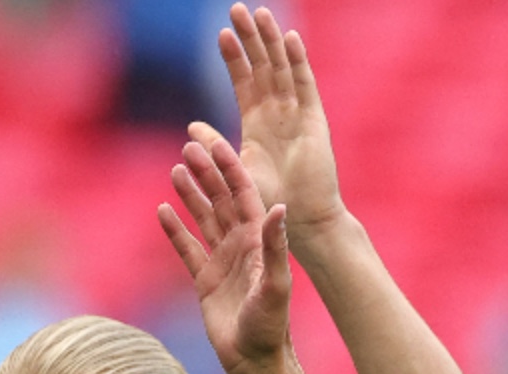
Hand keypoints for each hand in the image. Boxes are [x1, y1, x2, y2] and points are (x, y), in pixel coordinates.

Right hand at [159, 137, 292, 373]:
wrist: (254, 359)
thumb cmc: (272, 325)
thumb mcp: (277, 284)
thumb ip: (276, 246)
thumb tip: (279, 207)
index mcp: (259, 240)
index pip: (244, 194)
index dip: (230, 167)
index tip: (214, 142)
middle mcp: (241, 245)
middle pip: (221, 200)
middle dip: (206, 173)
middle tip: (188, 146)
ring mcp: (222, 261)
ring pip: (203, 219)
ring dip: (191, 195)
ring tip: (176, 170)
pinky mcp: (205, 281)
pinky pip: (187, 249)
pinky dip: (175, 231)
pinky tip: (162, 210)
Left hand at [187, 4, 343, 239]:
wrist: (301, 218)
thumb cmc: (270, 201)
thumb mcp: (235, 170)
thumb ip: (215, 146)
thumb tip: (192, 127)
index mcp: (256, 123)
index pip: (244, 81)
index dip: (234, 58)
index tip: (221, 33)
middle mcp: (277, 113)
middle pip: (262, 66)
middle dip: (251, 38)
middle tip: (237, 8)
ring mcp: (297, 113)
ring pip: (282, 68)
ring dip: (272, 41)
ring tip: (260, 13)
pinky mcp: (315, 120)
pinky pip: (305, 85)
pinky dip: (299, 62)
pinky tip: (290, 40)